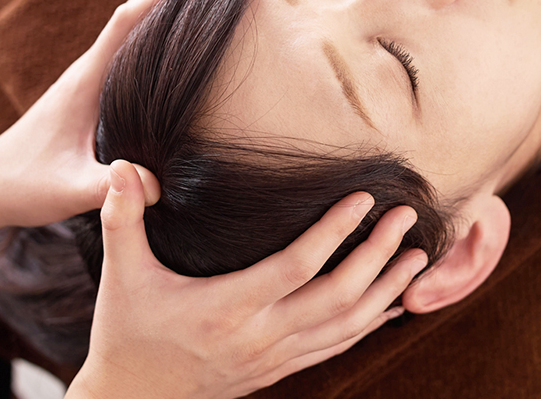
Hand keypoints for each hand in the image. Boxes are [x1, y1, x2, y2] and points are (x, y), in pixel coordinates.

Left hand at [0, 0, 189, 227]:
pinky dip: (158, 41)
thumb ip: (108, 187)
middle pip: (135, 16)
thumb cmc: (22, 185)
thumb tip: (157, 186)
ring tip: (211, 2)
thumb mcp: (66, 191)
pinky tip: (181, 50)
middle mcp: (88, 72)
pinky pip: (131, 56)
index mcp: (85, 81)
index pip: (126, 21)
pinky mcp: (92, 95)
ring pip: (134, 34)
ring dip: (169, 13)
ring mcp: (89, 81)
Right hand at [68, 161, 428, 398]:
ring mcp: (274, 357)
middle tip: (406, 217)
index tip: (364, 197)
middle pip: (337, 295)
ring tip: (418, 256)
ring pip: (346, 326)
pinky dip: (370, 323)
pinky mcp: (279, 368)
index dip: (334, 231)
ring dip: (386, 289)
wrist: (132, 398)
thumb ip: (122, 217)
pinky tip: (393, 302)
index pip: (296, 265)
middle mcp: (259, 335)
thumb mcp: (122, 274)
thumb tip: (123, 166)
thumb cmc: (127, 329)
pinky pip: (336, 346)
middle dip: (379, 256)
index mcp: (225, 306)